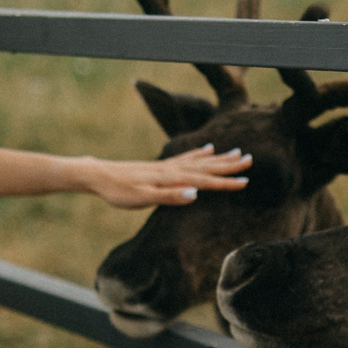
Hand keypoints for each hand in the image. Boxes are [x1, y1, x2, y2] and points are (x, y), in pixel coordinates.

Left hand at [81, 145, 251, 209]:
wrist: (98, 175)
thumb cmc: (118, 191)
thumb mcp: (142, 198)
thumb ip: (169, 197)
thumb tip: (195, 194)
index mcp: (171, 178)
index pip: (204, 181)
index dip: (225, 182)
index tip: (246, 182)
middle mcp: (172, 169)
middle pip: (206, 166)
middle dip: (229, 165)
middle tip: (250, 160)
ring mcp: (166, 166)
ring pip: (199, 161)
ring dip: (219, 158)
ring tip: (236, 152)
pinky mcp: (159, 167)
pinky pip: (186, 158)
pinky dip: (199, 153)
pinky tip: (207, 149)